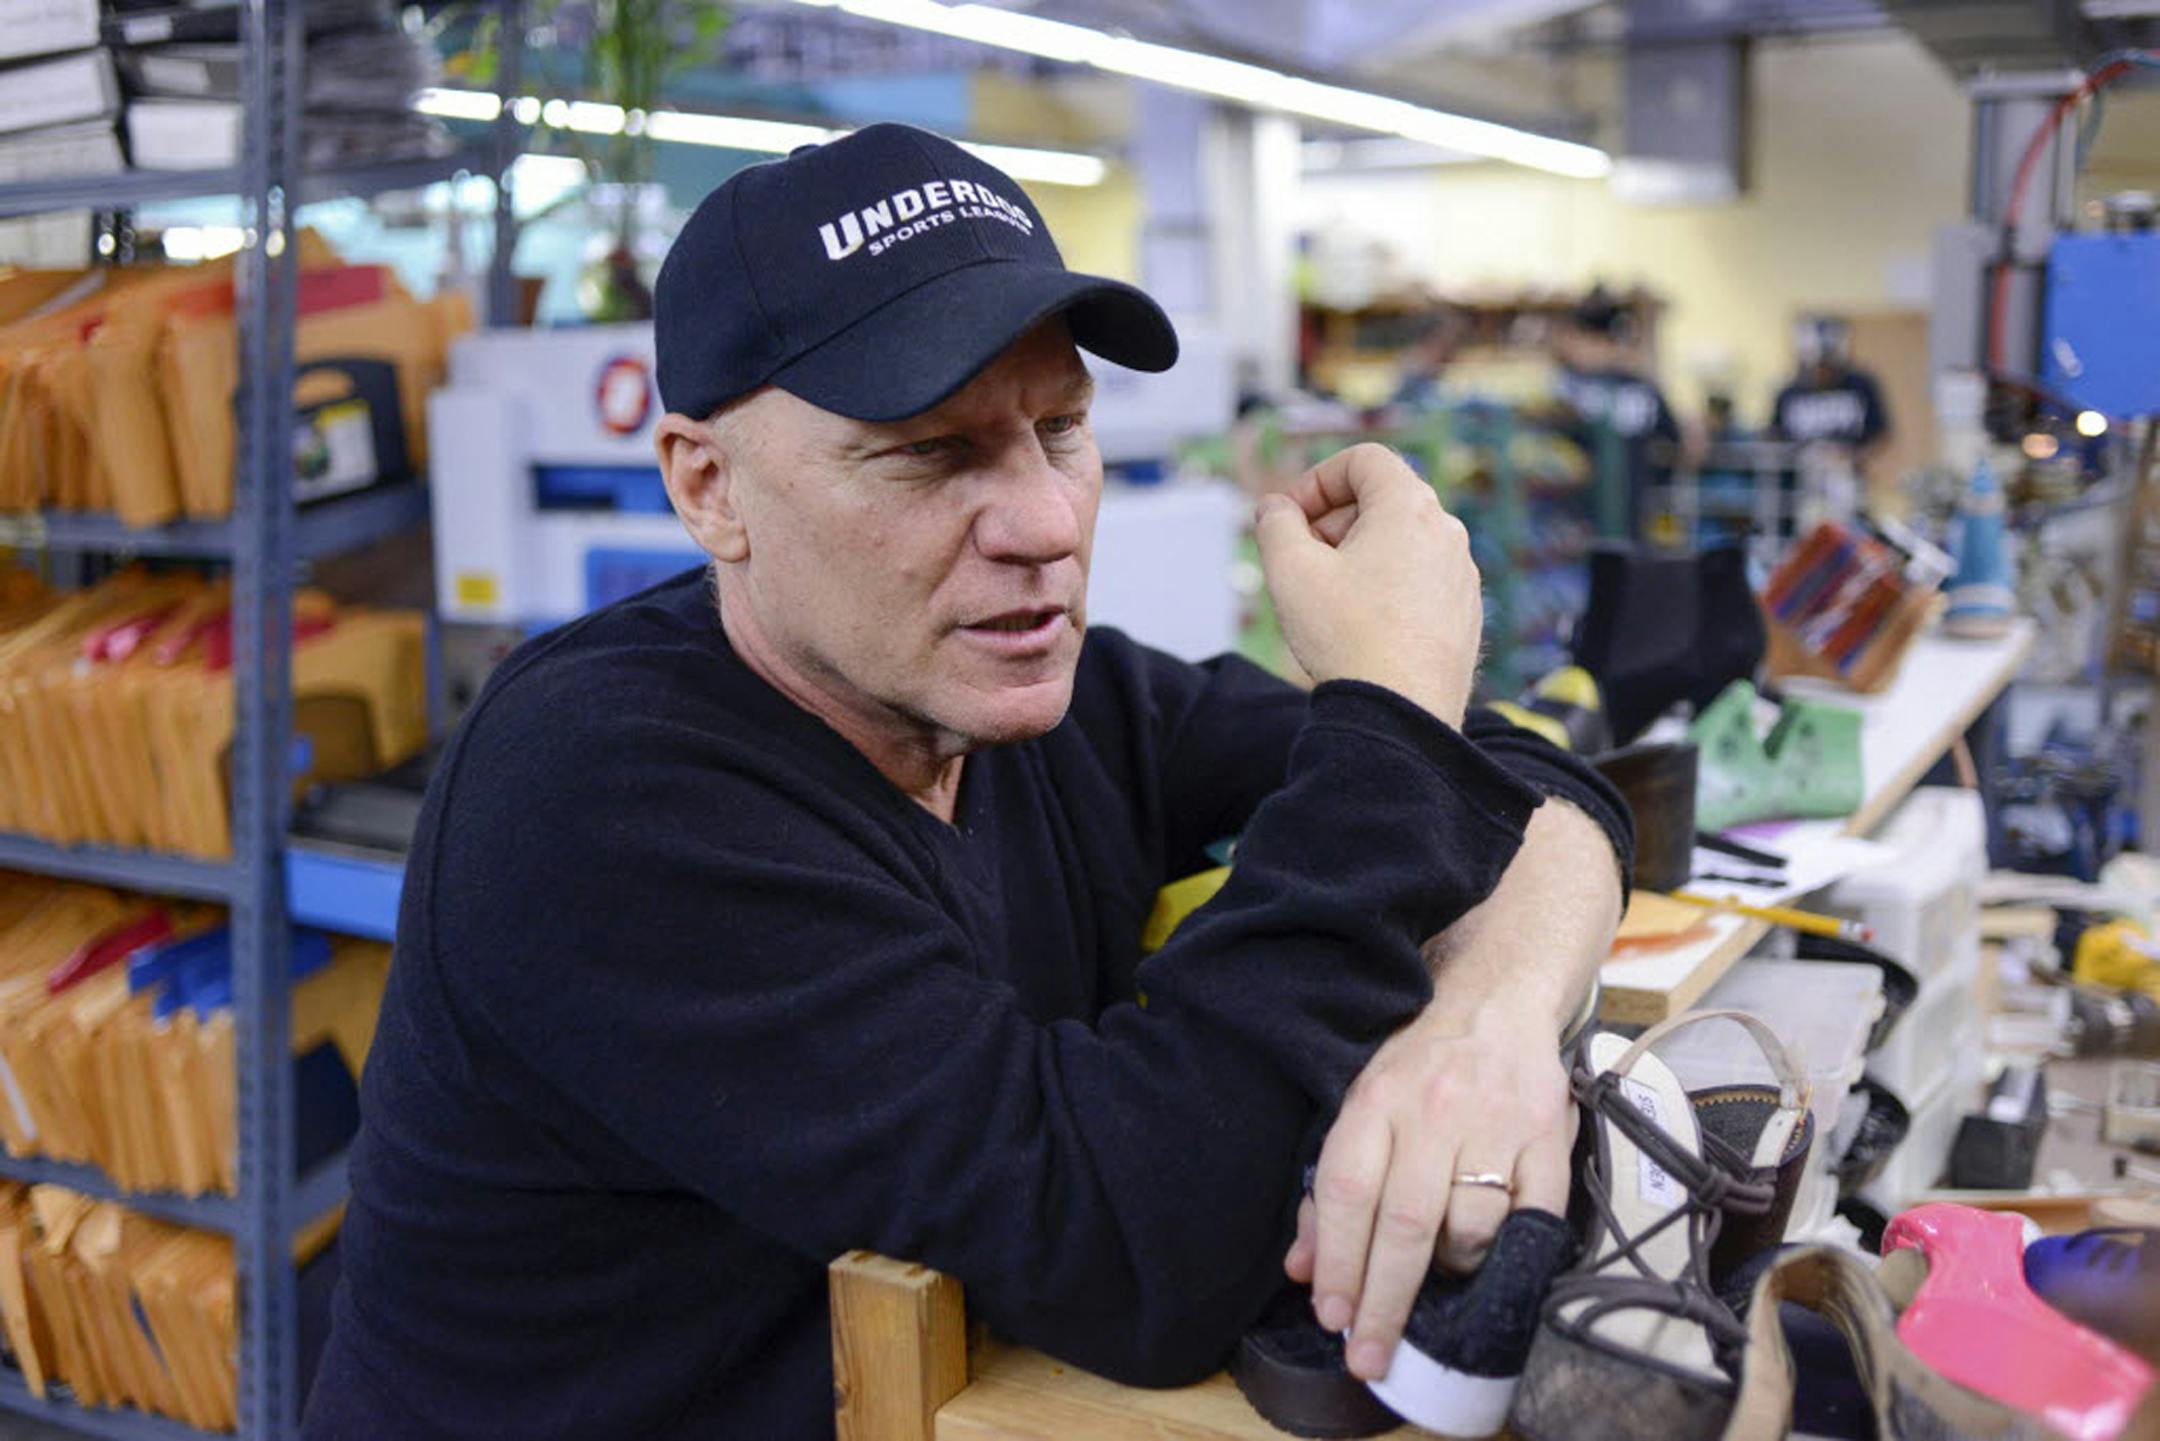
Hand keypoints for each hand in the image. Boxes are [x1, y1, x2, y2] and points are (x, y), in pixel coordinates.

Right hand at [1253, 443, 1481, 727]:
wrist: (1402, 713)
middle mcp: (1447, 532)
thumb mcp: (1289, 570)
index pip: (1364, 460)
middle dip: (1334, 519)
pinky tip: (1361, 628)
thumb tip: (1275, 509)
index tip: (1291, 518)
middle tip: (1302, 558)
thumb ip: (1274, 524)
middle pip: (1384, 500)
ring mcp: (1462, 575)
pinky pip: (1421, 582)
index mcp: (1409, 507)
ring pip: (1403, 543)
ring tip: (1328, 597)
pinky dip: (1387, 588)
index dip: (1317, 479)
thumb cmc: (1347, 637)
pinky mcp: (1465, 615)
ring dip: (1359, 555)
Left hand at [1283, 1005, 1573, 1380]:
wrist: (1496, 997)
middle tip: (1369, 1355)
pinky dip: (1508, 1252)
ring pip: (1469, 1228)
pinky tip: (1489, 1265)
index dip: (1337, 1263)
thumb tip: (1303, 1268)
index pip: (1347, 1194)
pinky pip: (1531, 1218)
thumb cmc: (1417, 1064)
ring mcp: (1495, 1124)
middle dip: (1384, 1301)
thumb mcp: (1359, 1106)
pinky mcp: (1548, 1136)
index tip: (1331, 1317)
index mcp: (1376, 1101)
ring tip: (1436, 1282)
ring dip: (1449, 1273)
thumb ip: (1329, 1189)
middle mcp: (1434, 1112)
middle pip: (1405, 1224)